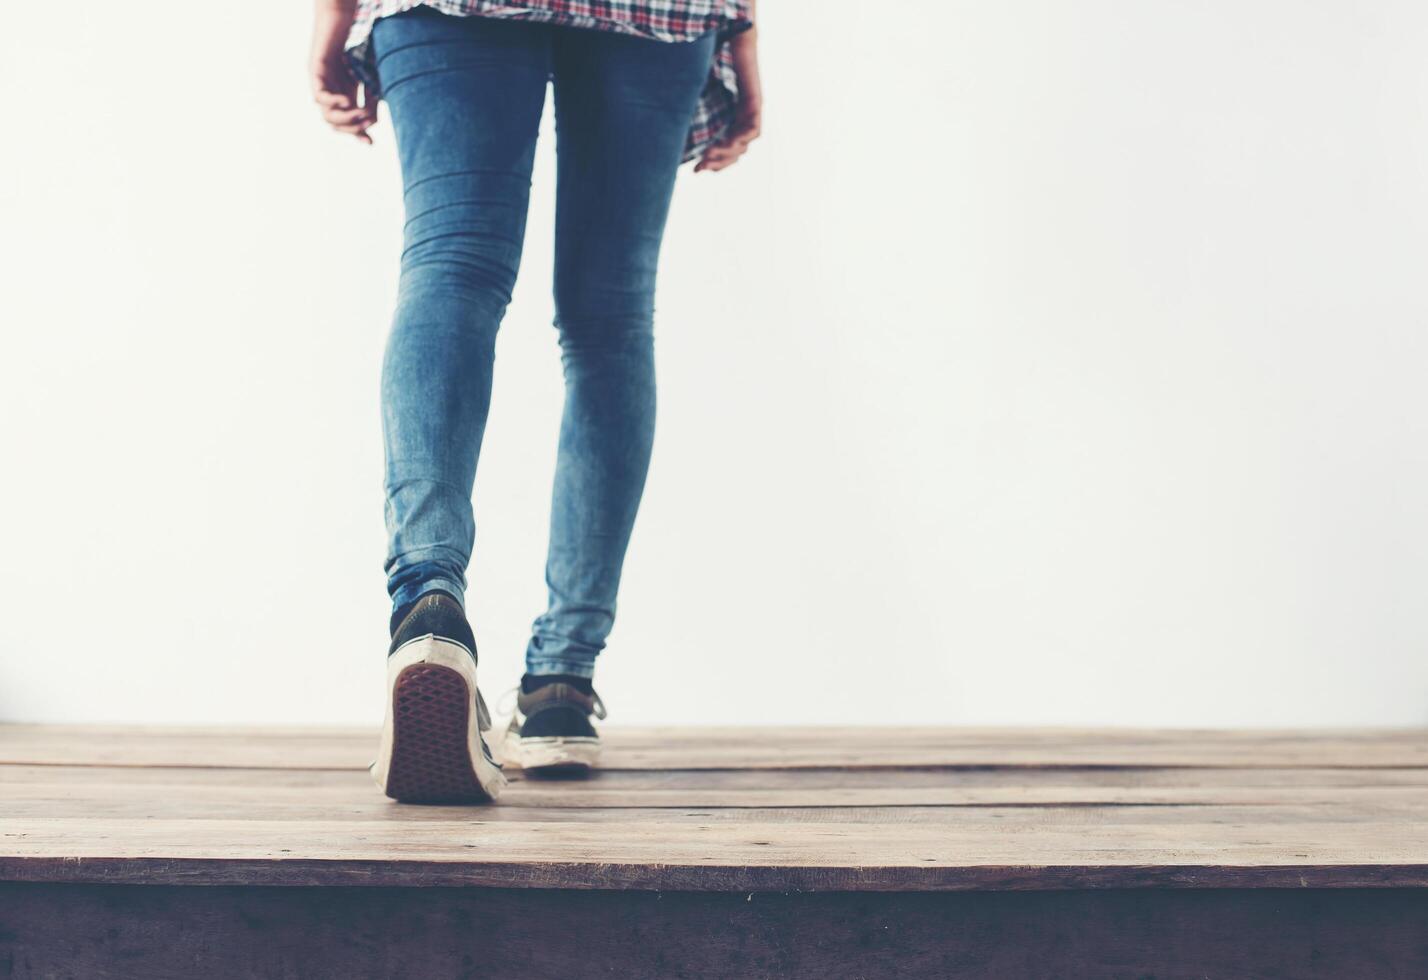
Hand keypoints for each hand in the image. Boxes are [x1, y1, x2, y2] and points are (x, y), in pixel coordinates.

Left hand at [311, 1, 377, 143]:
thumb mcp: (367, 79)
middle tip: (367, 123)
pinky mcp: (314, 72)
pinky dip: (332, 102)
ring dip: (344, 117)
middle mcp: (327, 93)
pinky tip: (346, 101)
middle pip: (333, 123)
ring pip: (326, 113)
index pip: (344, 124)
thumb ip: (369, 100)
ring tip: (359, 112)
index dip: (356, 134)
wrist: (340, 21)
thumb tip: (372, 123)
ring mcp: (320, 83)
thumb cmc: (355, 48)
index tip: (371, 142)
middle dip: (351, 127)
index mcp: (340, 96)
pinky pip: (319, 96)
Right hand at [696, 27, 760, 172]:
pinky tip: (725, 142)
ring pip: (742, 146)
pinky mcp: (755, 106)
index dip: (711, 162)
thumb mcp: (694, 93)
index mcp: (727, 121)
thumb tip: (664, 126)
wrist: (731, 41)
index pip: (723, 151)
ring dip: (725, 154)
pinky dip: (740, 140)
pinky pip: (753, 132)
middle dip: (717, 163)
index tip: (695, 169)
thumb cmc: (709, 62)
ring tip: (709, 154)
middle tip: (700, 167)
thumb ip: (685, 110)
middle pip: (733, 154)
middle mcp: (739, 121)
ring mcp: (749, 114)